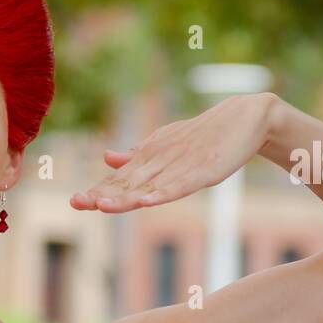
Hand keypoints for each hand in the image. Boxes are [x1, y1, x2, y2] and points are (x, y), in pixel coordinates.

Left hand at [71, 92, 277, 213]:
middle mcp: (161, 159)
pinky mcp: (205, 169)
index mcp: (151, 156)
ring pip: (150, 185)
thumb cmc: (204, 134)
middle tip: (76, 202)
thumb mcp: (166, 144)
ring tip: (102, 206)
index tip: (75, 200)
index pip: (121, 178)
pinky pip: (182, 184)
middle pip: (129, 182)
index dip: (99, 189)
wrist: (246, 116)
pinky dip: (164, 193)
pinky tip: (148, 201)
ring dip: (126, 196)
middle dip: (103, 193)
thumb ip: (137, 155)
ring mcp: (182, 164)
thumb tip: (107, 157)